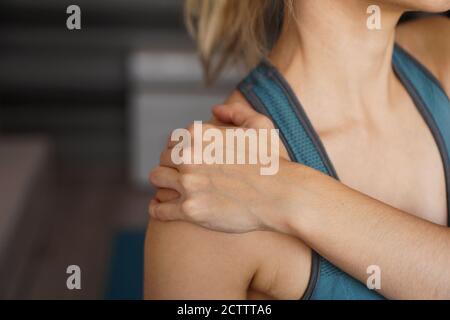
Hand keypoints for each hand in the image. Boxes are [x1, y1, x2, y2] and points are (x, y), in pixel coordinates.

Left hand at [148, 103, 296, 233]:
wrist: (282, 195)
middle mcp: (190, 156)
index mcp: (201, 134)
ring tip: (170, 190)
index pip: (173, 140)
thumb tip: (215, 108)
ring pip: (157, 180)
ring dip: (163, 184)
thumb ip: (236, 111)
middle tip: (180, 176)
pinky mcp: (191, 209)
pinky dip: (157, 208)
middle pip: (164, 159)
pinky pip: (159, 209)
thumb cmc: (273, 161)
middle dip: (171, 166)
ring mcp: (189, 183)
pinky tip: (161, 208)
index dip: (178, 149)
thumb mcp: (261, 125)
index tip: (184, 160)